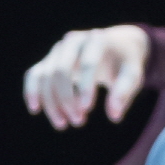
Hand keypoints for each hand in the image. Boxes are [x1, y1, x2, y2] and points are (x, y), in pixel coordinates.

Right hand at [22, 24, 150, 131]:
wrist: (115, 46)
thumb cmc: (124, 63)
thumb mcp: (133, 74)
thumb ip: (124, 92)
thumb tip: (114, 115)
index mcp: (97, 40)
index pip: (87, 63)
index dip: (85, 87)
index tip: (87, 110)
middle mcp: (74, 41)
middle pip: (61, 70)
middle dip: (66, 98)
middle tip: (78, 122)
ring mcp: (59, 50)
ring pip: (46, 75)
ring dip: (51, 102)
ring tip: (63, 124)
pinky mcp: (49, 60)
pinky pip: (34, 74)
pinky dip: (32, 91)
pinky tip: (35, 109)